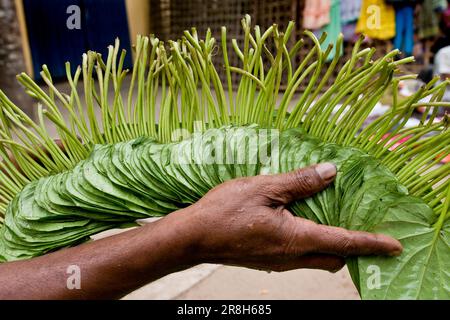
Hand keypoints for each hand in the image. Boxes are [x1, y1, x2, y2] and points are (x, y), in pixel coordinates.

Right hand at [184, 163, 402, 272]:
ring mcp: (279, 262)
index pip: (344, 242)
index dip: (371, 243)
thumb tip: (330, 172)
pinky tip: (301, 220)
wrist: (193, 237)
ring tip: (334, 217)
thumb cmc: (224, 212)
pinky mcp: (268, 260)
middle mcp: (291, 256)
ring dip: (332, 244)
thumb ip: (299, 182)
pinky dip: (312, 242)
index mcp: (295, 238)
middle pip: (335, 258)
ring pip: (317, 258)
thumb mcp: (264, 188)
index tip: (393, 245)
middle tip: (361, 224)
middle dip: (353, 247)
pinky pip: (300, 255)